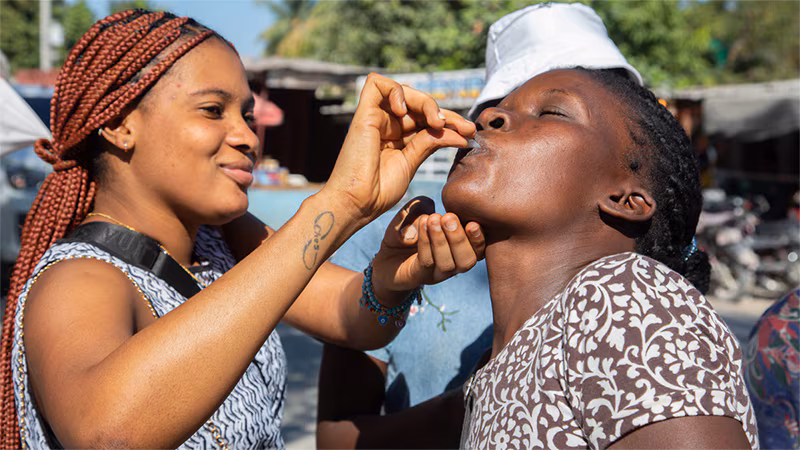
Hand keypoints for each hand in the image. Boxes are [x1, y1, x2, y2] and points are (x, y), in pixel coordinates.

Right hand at [323, 74, 474, 225]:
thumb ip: (430, 143)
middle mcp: (387, 125)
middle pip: (419, 104)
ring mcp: (375, 118)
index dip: (449, 122)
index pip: (427, 119)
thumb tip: (459, 133)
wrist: (357, 203)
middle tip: (464, 128)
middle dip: (445, 112)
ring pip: (404, 91)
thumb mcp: (412, 162)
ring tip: (437, 122)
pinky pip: (377, 84)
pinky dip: (396, 91)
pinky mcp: (363, 114)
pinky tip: (405, 112)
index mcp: (398, 137)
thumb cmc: (379, 191)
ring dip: (426, 102)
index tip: (469, 134)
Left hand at [370, 197, 484, 297]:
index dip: (479, 238)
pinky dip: (426, 242)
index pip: (478, 249)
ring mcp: (435, 273)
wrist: (385, 259)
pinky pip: (426, 262)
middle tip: (449, 217)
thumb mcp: (414, 215)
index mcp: (459, 250)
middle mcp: (452, 264)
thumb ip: (422, 208)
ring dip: (442, 240)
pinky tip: (422, 224)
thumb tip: (429, 212)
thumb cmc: (406, 234)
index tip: (473, 223)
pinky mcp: (418, 276)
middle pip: (467, 260)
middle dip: (459, 238)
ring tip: (433, 219)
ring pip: (448, 263)